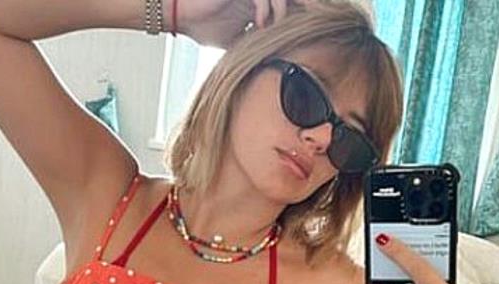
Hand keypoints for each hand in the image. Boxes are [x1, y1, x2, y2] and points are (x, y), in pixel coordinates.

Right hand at [177, 0, 317, 48]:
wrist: (177, 14)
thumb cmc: (201, 26)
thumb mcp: (232, 41)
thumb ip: (250, 46)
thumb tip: (266, 64)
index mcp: (257, 3)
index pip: (288, 6)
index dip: (302, 14)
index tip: (317, 28)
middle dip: (306, 6)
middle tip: (320, 19)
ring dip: (281, 11)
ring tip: (276, 27)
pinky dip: (265, 9)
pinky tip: (261, 24)